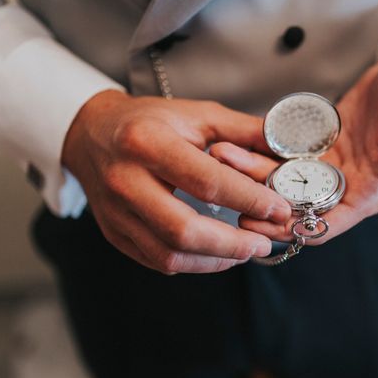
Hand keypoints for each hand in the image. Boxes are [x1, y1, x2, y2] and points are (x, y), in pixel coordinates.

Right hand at [61, 90, 290, 272]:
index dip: (249, 199)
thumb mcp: (196, 113)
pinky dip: (193, 263)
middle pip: (184, 229)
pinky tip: (216, 255)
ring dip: (215, 260)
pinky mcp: (113, 233)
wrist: (92, 134)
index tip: (279, 208)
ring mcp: (115, 212)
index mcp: (148, 143)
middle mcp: (126, 180)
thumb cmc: (150, 122)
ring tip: (245, 251)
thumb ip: (243, 131)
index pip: (207, 181)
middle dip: (232, 244)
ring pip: (169, 254)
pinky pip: (156, 260)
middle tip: (264, 243)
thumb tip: (285, 147)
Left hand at [210, 44, 377, 243]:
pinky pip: (285, 157)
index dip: (293, 228)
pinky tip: (237, 141)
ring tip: (221, 155)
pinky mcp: (318, 150)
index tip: (257, 224)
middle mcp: (347, 187)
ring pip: (284, 182)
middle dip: (260, 201)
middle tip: (222, 188)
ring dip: (253, 173)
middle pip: (297, 208)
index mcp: (370, 193)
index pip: (327, 224)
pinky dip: (262, 153)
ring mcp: (330, 169)